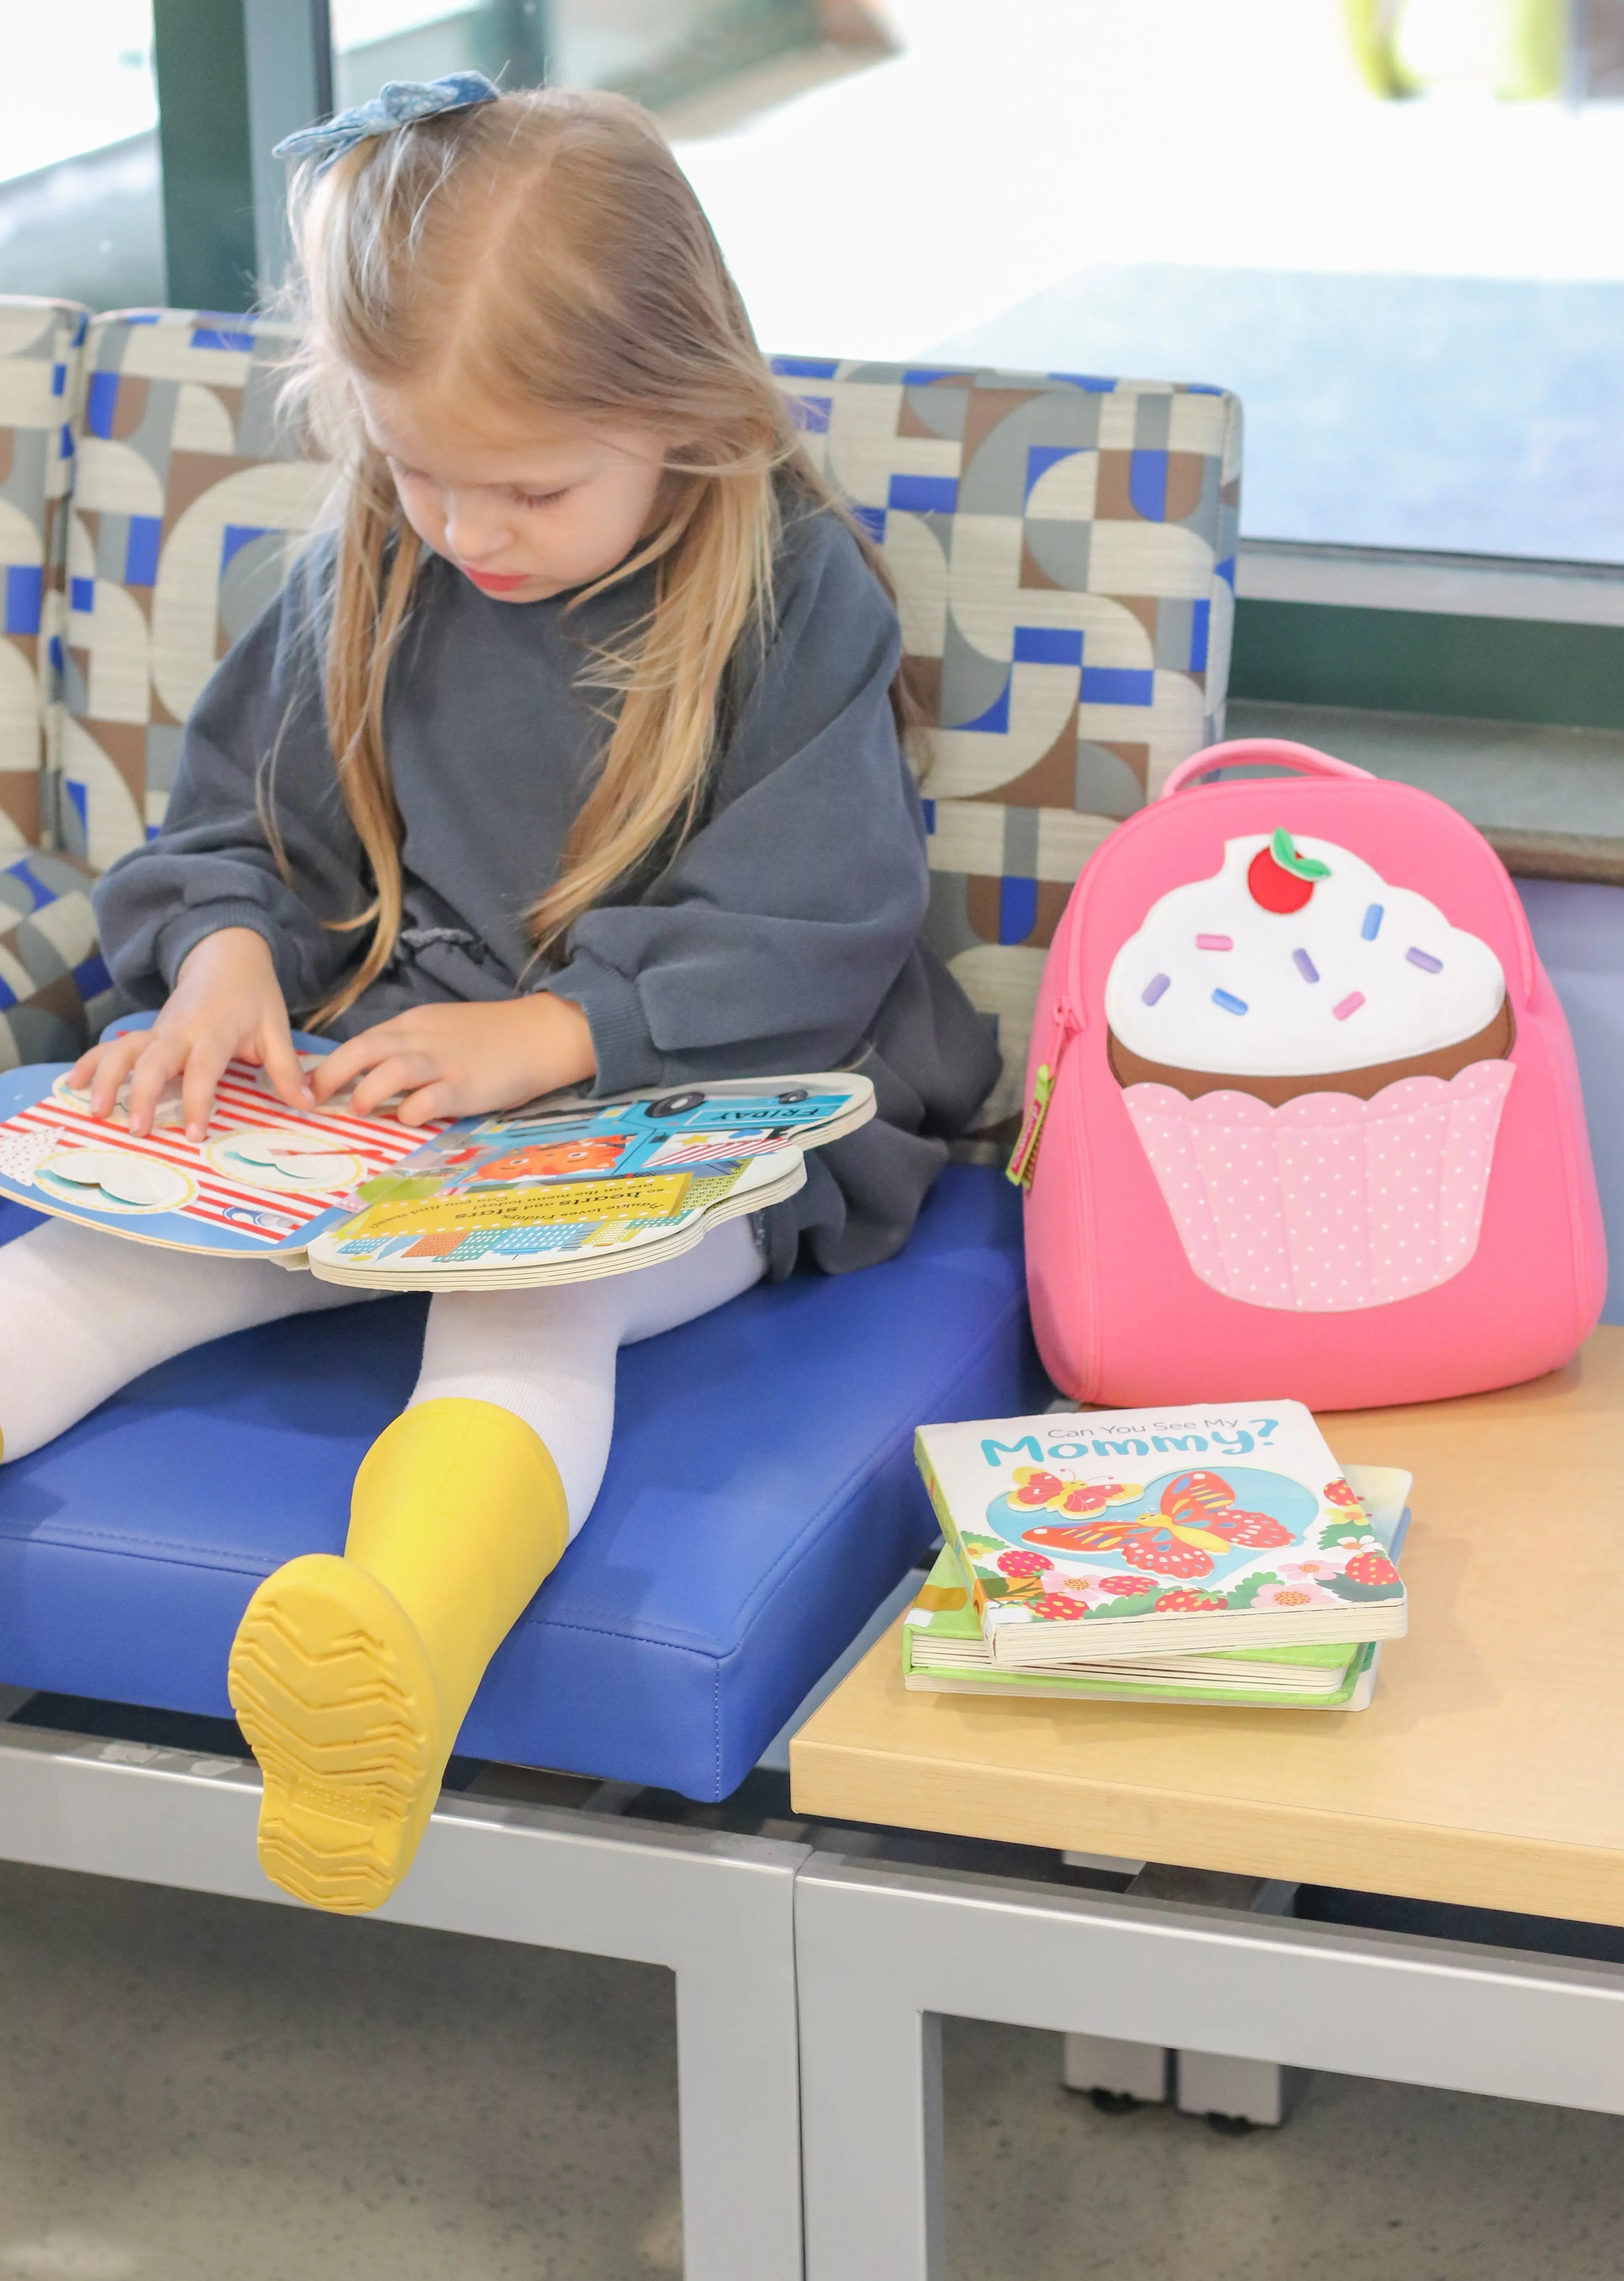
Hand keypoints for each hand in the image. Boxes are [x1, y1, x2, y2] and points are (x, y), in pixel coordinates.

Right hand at [70, 928, 310, 1140]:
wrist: (227, 956)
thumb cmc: (255, 997)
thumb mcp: (277, 1028)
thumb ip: (287, 1069)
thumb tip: (308, 1105)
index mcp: (216, 1032)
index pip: (203, 1070)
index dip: (198, 1101)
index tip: (195, 1134)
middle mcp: (181, 1031)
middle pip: (153, 1061)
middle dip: (140, 1094)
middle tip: (135, 1130)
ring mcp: (160, 1030)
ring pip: (124, 1050)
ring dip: (107, 1079)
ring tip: (96, 1111)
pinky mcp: (148, 1032)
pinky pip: (114, 1046)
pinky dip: (93, 1062)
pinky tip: (74, 1084)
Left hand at [310, 995, 596, 1125]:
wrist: (541, 1034)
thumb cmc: (493, 1036)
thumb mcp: (444, 1029)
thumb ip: (411, 1046)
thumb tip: (376, 1072)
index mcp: (415, 1025)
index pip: (363, 1041)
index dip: (333, 1063)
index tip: (315, 1085)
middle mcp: (422, 1041)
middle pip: (364, 1050)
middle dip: (333, 1074)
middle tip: (318, 1097)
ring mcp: (443, 1064)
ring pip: (390, 1071)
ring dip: (366, 1092)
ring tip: (357, 1108)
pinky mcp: (465, 1088)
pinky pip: (426, 1102)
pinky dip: (410, 1112)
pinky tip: (409, 1118)